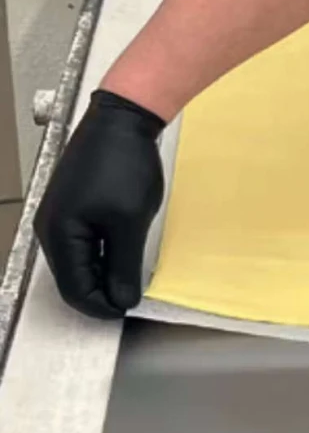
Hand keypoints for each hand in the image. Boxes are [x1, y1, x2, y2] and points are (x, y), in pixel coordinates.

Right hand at [35, 90, 165, 318]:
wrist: (124, 119)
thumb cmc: (125, 166)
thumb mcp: (130, 223)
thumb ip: (124, 266)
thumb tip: (122, 300)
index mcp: (60, 235)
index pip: (74, 290)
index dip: (102, 308)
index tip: (129, 312)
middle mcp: (52, 228)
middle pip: (72, 279)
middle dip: (101, 294)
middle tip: (132, 300)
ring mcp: (61, 216)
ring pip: (79, 262)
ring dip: (103, 276)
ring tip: (131, 282)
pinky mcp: (75, 206)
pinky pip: (84, 244)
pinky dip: (103, 257)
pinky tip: (124, 258)